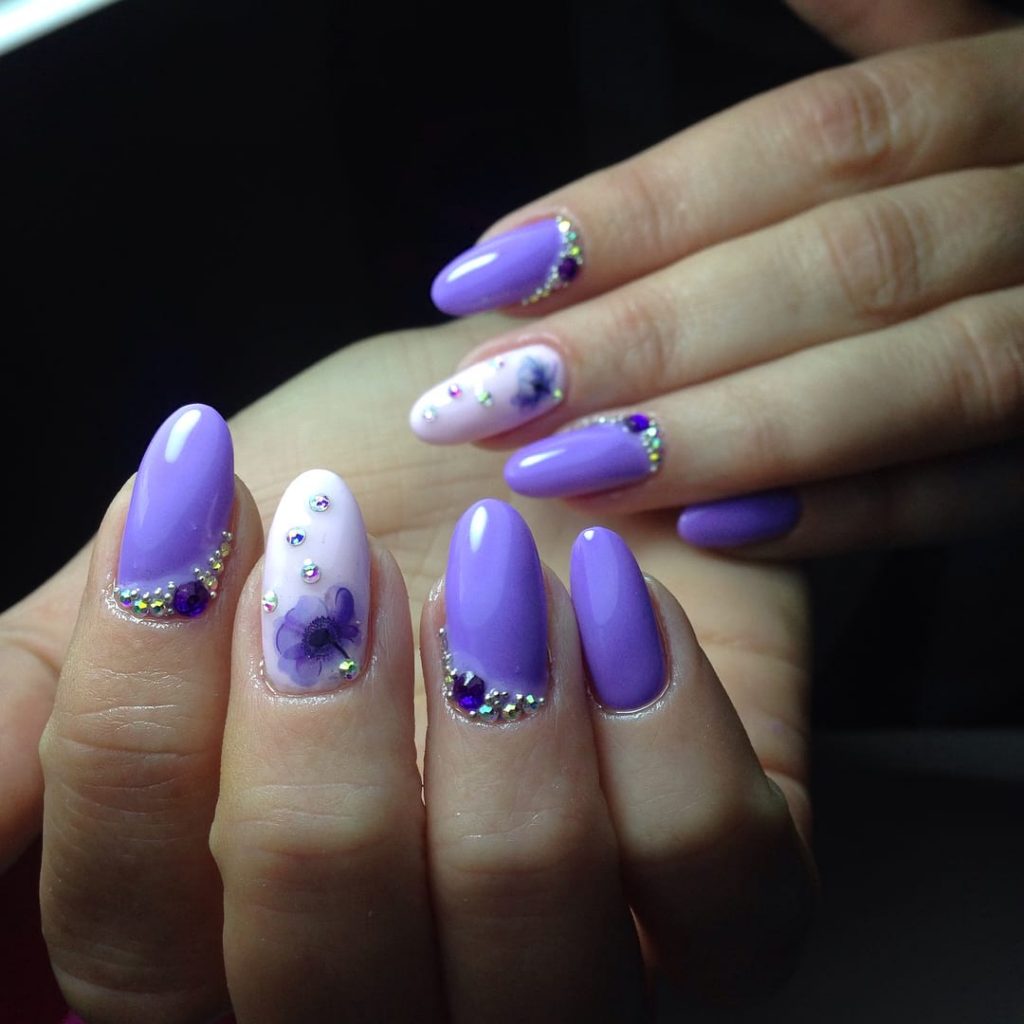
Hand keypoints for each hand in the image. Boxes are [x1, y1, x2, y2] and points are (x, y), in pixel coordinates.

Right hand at [1, 317, 812, 1016]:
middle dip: (315, 750)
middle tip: (331, 549)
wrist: (540, 434)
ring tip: (488, 553)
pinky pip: (726, 891)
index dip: (136, 732)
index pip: (135, 944)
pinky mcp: (738, 898)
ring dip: (499, 732)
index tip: (190, 507)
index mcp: (245, 936)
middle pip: (326, 981)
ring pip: (535, 958)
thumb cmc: (363, 504)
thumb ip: (44, 715)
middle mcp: (412, 988)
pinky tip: (610, 594)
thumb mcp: (182, 591)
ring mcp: (591, 962)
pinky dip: (667, 733)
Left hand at [413, 9, 1023, 556]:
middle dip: (654, 338)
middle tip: (497, 398)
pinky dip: (847, 515)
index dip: (642, 212)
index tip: (489, 273)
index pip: (811, 144)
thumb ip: (872, 25)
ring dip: (725, 434)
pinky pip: (968, 496)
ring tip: (566, 467)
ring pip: (912, 385)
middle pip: (841, 269)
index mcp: (1003, 94)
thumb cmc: (966, 169)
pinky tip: (710, 528)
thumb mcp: (942, 59)